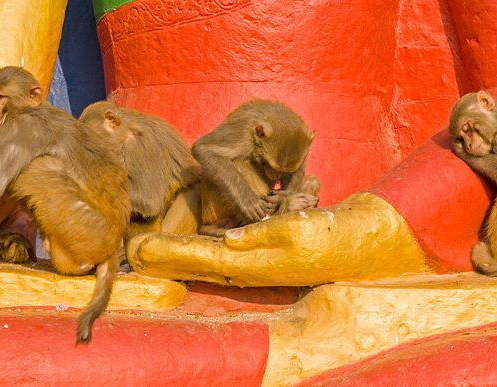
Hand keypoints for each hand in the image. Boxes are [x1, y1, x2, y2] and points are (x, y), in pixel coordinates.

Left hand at [127, 192, 430, 285]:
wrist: (360, 243)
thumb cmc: (330, 235)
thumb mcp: (297, 230)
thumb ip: (261, 234)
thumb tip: (228, 240)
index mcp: (254, 263)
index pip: (202, 259)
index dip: (171, 253)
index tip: (142, 249)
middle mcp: (249, 267)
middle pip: (198, 263)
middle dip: (167, 257)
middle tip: (136, 250)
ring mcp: (256, 262)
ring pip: (208, 260)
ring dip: (181, 254)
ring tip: (154, 247)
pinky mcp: (263, 254)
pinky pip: (224, 254)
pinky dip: (203, 249)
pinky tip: (193, 244)